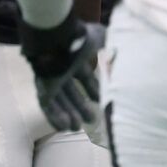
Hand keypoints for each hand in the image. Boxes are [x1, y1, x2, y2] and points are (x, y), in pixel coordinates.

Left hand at [18, 13, 102, 133]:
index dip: (92, 89)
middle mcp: (63, 70)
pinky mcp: (42, 86)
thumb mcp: (100, 39)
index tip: (100, 100)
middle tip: (91, 120)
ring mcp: (51, 79)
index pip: (84, 77)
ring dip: (68, 114)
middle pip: (71, 92)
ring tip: (76, 129)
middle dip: (80, 106)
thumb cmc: (78, 38)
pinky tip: (64, 127)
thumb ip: (110, 44)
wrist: (55, 38)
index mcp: (76, 59)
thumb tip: (124, 46)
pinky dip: (55, 116)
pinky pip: (47, 104)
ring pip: (60, 100)